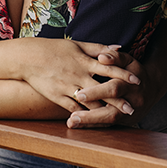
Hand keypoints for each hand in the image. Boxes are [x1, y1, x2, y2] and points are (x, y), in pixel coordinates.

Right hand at [17, 38, 140, 113]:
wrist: (28, 58)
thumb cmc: (54, 49)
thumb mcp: (77, 44)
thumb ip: (99, 47)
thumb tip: (119, 48)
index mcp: (84, 60)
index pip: (109, 67)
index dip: (124, 74)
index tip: (137, 82)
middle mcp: (78, 74)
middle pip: (102, 88)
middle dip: (118, 99)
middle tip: (132, 108)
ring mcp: (68, 87)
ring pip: (89, 102)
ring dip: (103, 111)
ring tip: (116, 118)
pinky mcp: (58, 97)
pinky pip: (73, 108)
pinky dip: (83, 116)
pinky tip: (93, 122)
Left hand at [67, 50, 157, 128]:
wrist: (152, 88)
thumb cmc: (134, 71)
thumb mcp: (128, 60)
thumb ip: (115, 57)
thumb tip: (101, 57)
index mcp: (132, 84)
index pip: (114, 89)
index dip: (97, 92)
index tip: (80, 94)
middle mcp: (132, 102)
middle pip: (112, 110)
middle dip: (92, 115)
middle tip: (73, 117)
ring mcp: (130, 114)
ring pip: (110, 121)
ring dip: (90, 123)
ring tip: (72, 123)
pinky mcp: (125, 122)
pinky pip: (109, 125)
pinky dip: (93, 125)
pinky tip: (78, 125)